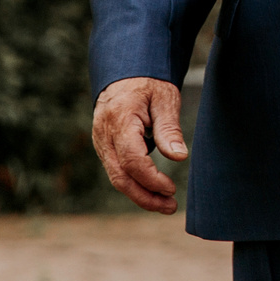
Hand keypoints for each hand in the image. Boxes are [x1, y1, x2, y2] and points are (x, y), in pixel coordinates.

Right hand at [92, 77, 186, 213]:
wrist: (125, 73)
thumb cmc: (149, 84)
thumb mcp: (165, 99)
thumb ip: (169, 129)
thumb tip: (179, 157)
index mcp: (119, 120)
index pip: (131, 159)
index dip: (151, 179)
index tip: (172, 189)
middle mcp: (104, 135)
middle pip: (120, 176)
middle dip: (145, 196)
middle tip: (170, 207)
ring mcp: (100, 142)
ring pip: (116, 177)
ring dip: (140, 194)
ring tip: (165, 205)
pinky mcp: (104, 147)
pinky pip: (116, 171)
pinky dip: (134, 183)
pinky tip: (153, 191)